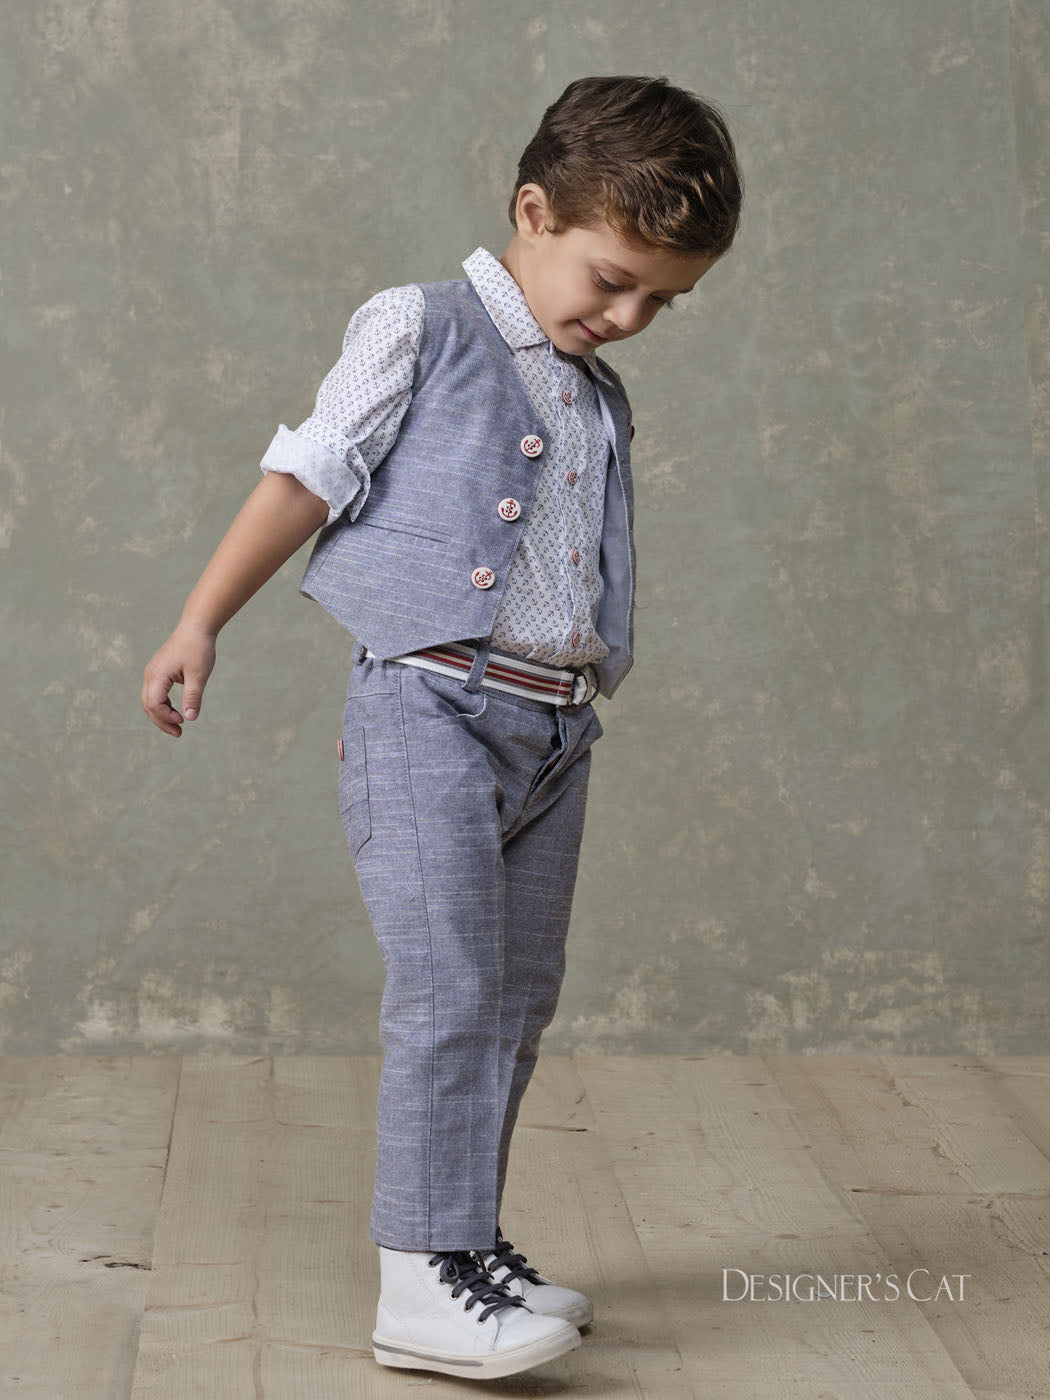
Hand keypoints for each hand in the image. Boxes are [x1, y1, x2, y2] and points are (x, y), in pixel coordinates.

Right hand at [141, 619, 217, 736]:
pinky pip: (155, 693)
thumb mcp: (198, 675)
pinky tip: (176, 712)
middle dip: (161, 721)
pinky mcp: (158, 671)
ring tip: (178, 726)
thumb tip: (190, 718)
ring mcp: (153, 673)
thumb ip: (193, 697)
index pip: (153, 704)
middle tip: (179, 733)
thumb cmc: (198, 648)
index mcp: (157, 675)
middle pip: (148, 705)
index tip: (183, 721)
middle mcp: (150, 675)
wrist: (196, 627)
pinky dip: (163, 705)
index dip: (166, 717)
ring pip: (150, 700)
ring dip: (161, 715)